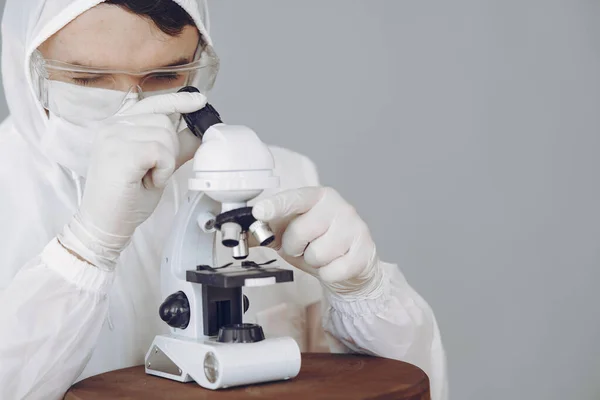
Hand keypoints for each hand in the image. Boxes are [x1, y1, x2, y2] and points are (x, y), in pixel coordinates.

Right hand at [58, 92, 206, 268]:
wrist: (104, 225)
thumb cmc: (126, 199)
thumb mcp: (155, 166)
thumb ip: (173, 147)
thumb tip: (198, 133)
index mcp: (117, 126)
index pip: (153, 104)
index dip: (178, 101)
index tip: (200, 101)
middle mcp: (112, 126)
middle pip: (165, 121)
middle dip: (170, 149)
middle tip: (152, 172)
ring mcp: (113, 137)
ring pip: (165, 136)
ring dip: (165, 163)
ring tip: (146, 178)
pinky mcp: (120, 152)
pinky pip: (160, 151)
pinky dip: (162, 170)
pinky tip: (147, 182)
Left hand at [252, 187, 383, 297]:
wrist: (350, 264)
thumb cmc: (318, 242)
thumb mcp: (289, 234)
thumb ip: (267, 232)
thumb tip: (241, 233)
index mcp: (317, 197)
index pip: (294, 198)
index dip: (276, 205)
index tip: (259, 212)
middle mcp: (339, 207)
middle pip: (300, 231)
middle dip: (295, 246)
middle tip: (303, 246)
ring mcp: (355, 227)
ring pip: (317, 254)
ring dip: (313, 261)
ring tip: (320, 256)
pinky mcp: (364, 250)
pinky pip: (333, 271)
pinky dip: (328, 273)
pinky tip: (334, 265)